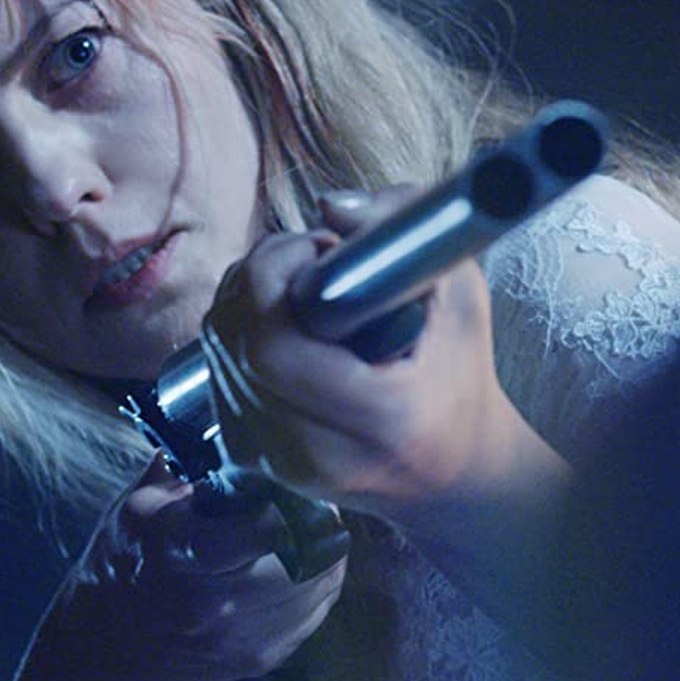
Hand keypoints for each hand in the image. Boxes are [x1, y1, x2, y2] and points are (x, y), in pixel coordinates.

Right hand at [65, 459, 346, 680]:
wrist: (114, 641)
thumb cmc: (129, 557)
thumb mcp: (142, 504)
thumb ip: (193, 468)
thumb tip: (241, 426)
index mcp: (183, 555)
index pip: (264, 528)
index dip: (290, 502)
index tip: (292, 485)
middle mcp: (215, 606)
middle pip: (304, 559)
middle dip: (315, 525)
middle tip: (311, 503)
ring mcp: (243, 641)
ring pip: (321, 586)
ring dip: (324, 554)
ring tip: (309, 531)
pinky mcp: (265, 659)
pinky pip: (318, 613)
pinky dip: (318, 585)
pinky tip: (300, 566)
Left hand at [202, 187, 556, 522]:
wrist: (451, 475)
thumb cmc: (461, 380)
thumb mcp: (463, 301)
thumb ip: (406, 236)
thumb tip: (329, 205)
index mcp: (380, 420)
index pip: (272, 345)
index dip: (276, 277)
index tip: (322, 249)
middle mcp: (318, 453)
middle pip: (233, 342)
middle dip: (259, 276)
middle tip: (310, 256)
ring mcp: (276, 463)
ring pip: (216, 352)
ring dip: (247, 301)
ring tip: (305, 289)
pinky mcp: (250, 458)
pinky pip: (218, 372)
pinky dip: (242, 333)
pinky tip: (288, 326)